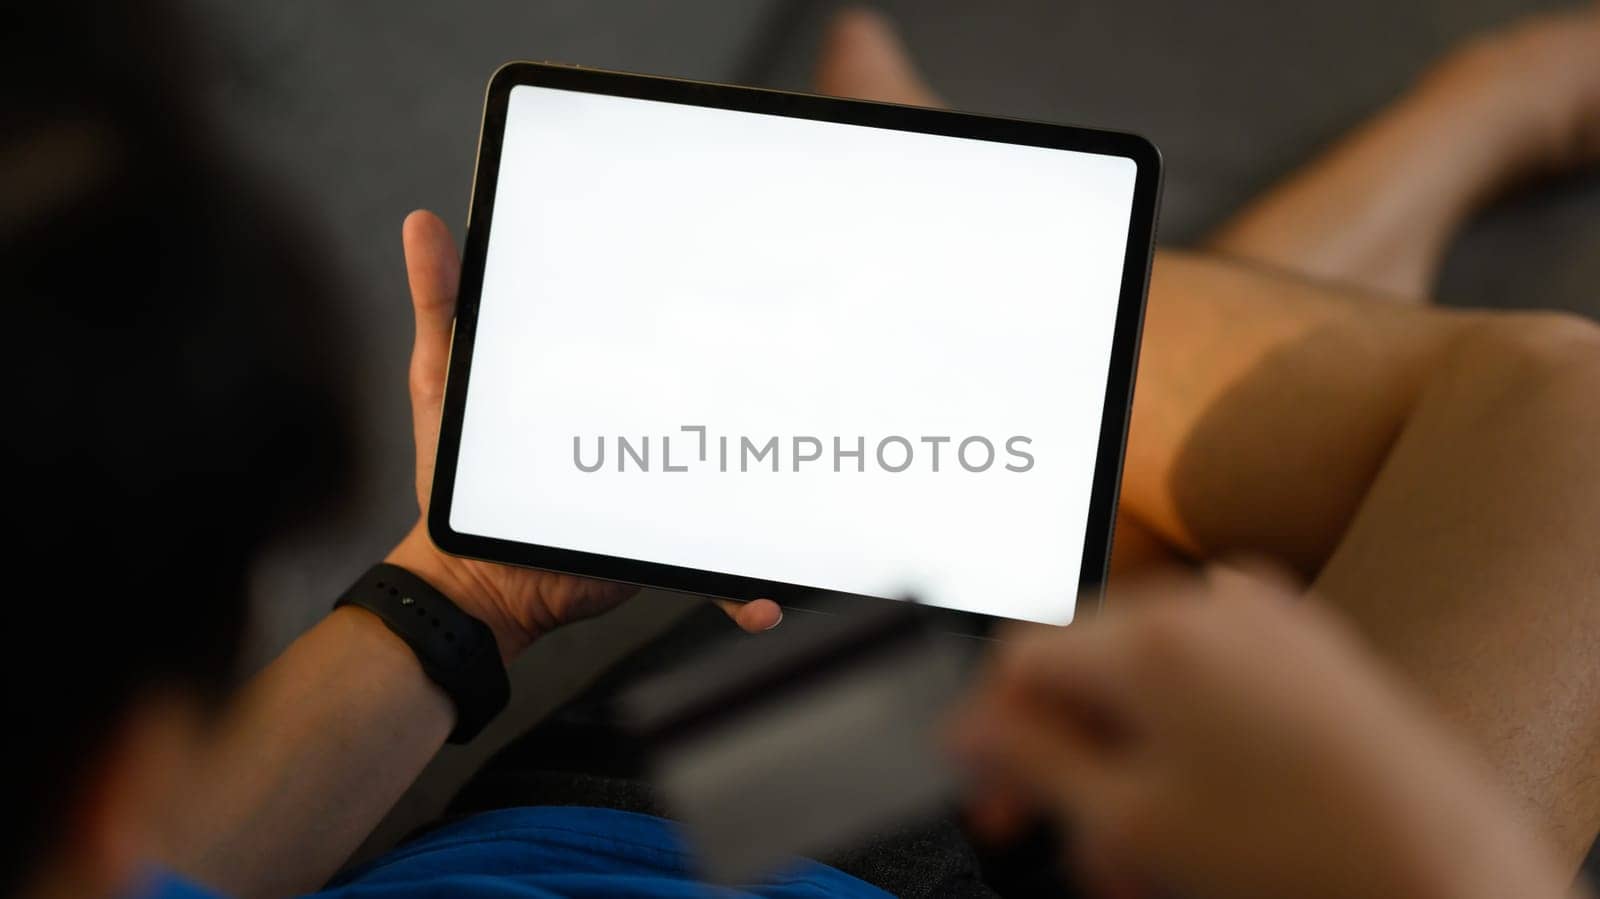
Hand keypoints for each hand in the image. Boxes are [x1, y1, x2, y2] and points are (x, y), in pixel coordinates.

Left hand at [385, 210, 781, 662]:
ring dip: (764, 488)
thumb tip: (424, 224)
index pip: (654, 338)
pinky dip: (738, 589)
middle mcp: (639, 433)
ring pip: (726, 482)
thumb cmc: (455, 482)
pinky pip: (711, 569)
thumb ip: (441, 305)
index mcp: (601, 386)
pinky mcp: (662, 544)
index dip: (689, 307)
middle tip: (786, 364)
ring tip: (794, 477)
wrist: (475, 582)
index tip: (722, 271)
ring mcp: (658, 490)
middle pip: (706, 405)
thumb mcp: (441, 383)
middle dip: (750, 392)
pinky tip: (758, 603)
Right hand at [948, 567, 1568, 898]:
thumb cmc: (1303, 852)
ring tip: (1138, 844)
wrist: (1445, 869)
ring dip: (1122, 756)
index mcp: (1149, 634)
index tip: (983, 786)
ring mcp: (1264, 618)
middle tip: (1055, 829)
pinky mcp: (1307, 645)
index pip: (1018, 658)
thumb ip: (1027, 761)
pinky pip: (1208, 676)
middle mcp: (1205, 604)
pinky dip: (1183, 735)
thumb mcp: (1128, 819)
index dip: (986, 730)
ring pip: (1145, 679)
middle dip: (1060, 754)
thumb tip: (969, 730)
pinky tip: (1193, 807)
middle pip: (1082, 665)